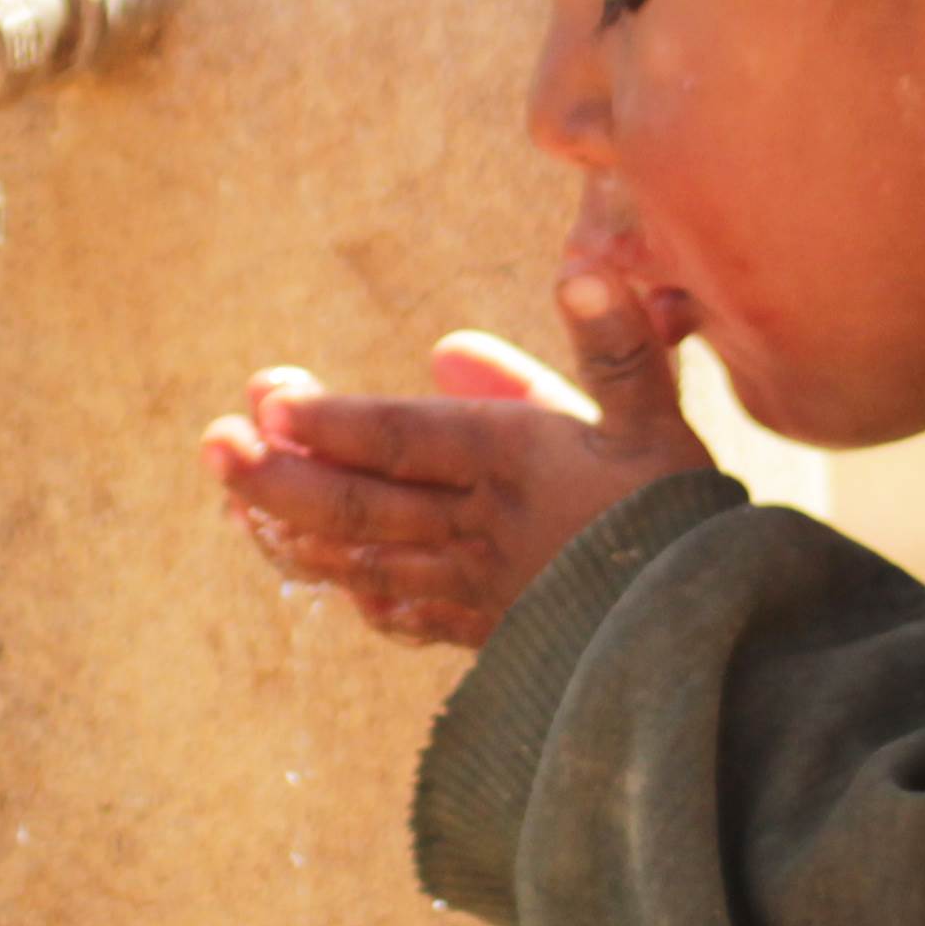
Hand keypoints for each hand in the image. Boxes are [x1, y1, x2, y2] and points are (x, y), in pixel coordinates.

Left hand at [200, 270, 717, 646]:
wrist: (713, 655)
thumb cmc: (689, 527)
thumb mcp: (662, 424)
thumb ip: (618, 347)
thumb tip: (585, 270)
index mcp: (514, 464)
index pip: (403, 439)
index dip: (333, 422)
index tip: (269, 402)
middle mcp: (479, 526)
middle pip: (359, 505)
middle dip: (277, 476)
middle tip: (211, 447)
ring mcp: (478, 587)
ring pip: (367, 560)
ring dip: (297, 534)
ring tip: (238, 509)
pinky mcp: (495, 635)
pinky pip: (411, 616)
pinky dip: (367, 597)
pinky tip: (338, 588)